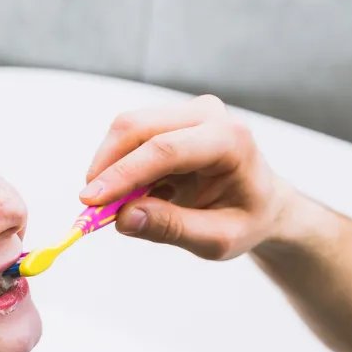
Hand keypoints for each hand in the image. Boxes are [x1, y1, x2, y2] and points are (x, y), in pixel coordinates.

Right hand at [81, 94, 298, 260]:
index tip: (90, 201)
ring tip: (114, 207)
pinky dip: (118, 167)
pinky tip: (130, 195)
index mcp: (230, 141)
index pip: (165, 150)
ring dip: (108, 167)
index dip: (122, 174)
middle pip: (137, 127)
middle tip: (89, 208)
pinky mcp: (170, 119)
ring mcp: (188, 112)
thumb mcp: (216, 239)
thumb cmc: (246, 220)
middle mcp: (208, 115)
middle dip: (105, 167)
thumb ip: (172, 229)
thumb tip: (124, 218)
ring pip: (127, 129)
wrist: (262, 202)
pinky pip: (130, 138)